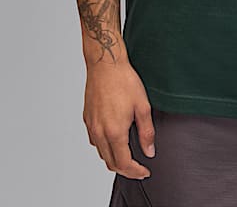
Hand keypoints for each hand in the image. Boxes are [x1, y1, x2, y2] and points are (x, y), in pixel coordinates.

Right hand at [83, 56, 155, 178]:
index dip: (136, 172)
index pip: (124, 164)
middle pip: (110, 162)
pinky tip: (114, 139)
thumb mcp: (143, 106)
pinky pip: (94, 141)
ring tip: (128, 154)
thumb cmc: (124, 81)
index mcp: (114, 132)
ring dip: (114, 158)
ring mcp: (91, 126)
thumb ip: (147, 132)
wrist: (105, 64)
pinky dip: (104, 147)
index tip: (145, 172)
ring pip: (101, 153)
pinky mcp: (87, 119)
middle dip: (125, 169)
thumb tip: (149, 151)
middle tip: (138, 167)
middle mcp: (99, 132)